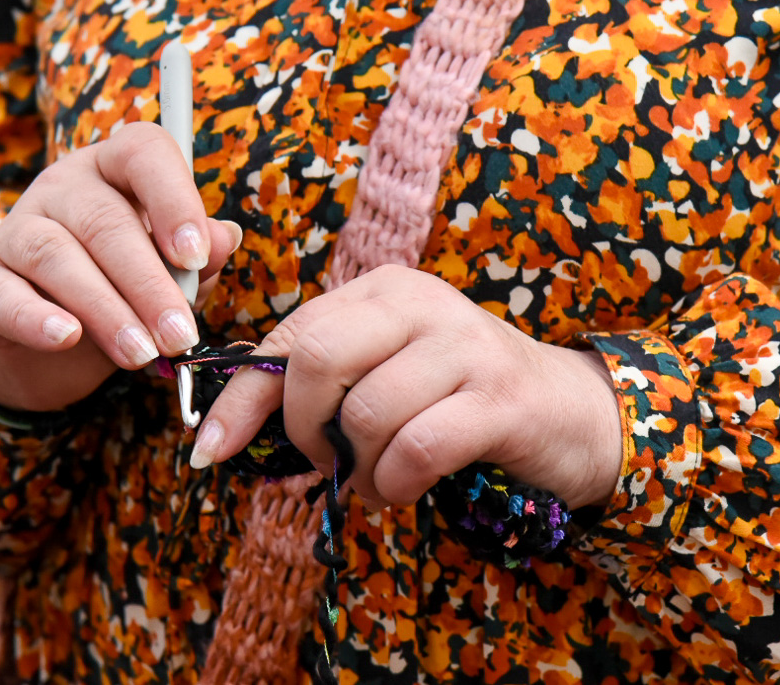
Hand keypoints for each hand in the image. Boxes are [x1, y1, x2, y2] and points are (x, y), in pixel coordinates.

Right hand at [0, 121, 242, 411]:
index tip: (195, 255)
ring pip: (57, 257)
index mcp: (115, 168)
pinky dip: (38, 318)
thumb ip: (196, 257)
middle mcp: (63, 186)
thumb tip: (225, 237)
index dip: (172, 198)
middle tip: (179, 335)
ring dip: (105, 310)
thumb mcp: (168, 274)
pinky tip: (67, 337)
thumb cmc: (123, 289)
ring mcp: (18, 228)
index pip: (143, 153)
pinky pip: (7, 295)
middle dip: (148, 285)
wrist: (50, 345)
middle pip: (105, 221)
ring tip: (141, 353)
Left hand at [192, 267, 623, 509]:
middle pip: (317, 359)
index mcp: (382, 291)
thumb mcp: (386, 374)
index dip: (242, 397)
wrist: (570, 414)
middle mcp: (421, 303)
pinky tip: (406, 488)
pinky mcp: (501, 397)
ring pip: (366, 413)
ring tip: (377, 482)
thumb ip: (320, 383)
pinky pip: (417, 447)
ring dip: (358, 471)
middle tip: (324, 462)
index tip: (208, 450)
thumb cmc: (458, 400)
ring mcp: (466, 345)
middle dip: (304, 429)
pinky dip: (396, 484)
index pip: (290, 336)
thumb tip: (227, 421)